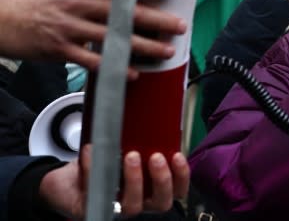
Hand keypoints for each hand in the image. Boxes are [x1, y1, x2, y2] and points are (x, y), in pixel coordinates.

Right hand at [0, 0, 185, 75]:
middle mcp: (76, 2)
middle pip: (124, 11)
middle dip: (157, 19)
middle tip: (179, 25)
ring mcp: (68, 26)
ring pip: (114, 37)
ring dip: (144, 46)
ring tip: (165, 51)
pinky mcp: (57, 49)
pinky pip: (93, 61)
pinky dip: (115, 68)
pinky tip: (132, 72)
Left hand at [39, 145, 189, 218]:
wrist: (70, 180)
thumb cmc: (106, 163)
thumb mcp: (129, 149)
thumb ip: (145, 142)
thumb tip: (158, 117)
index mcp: (152, 189)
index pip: (177, 190)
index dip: (181, 176)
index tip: (177, 155)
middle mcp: (139, 202)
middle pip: (160, 202)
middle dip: (162, 179)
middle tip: (155, 157)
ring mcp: (115, 208)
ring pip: (132, 206)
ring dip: (134, 180)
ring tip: (130, 155)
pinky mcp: (91, 208)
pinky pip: (94, 191)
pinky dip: (91, 168)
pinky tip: (90, 150)